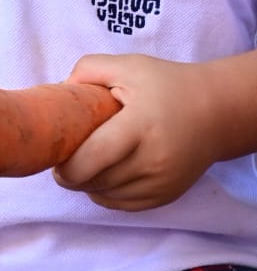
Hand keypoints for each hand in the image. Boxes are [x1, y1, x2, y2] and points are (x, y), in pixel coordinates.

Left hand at [53, 53, 215, 209]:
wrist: (216, 112)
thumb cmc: (167, 86)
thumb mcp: (129, 66)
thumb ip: (89, 69)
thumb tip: (60, 90)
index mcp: (140, 126)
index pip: (94, 157)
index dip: (67, 165)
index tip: (53, 156)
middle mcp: (153, 161)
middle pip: (97, 180)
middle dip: (71, 176)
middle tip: (60, 161)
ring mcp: (162, 183)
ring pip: (108, 196)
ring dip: (87, 186)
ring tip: (80, 166)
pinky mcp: (167, 195)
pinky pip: (125, 205)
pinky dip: (106, 195)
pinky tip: (100, 178)